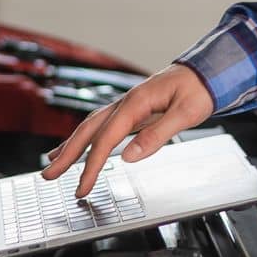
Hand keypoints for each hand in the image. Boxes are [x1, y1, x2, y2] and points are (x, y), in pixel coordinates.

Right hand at [40, 63, 215, 197]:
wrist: (208, 71)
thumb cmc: (199, 89)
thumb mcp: (186, 113)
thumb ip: (157, 134)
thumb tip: (130, 156)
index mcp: (136, 102)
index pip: (106, 139)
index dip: (91, 165)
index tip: (82, 186)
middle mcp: (126, 102)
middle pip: (89, 130)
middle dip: (67, 154)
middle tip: (49, 175)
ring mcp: (127, 105)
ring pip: (92, 126)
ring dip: (72, 145)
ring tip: (54, 162)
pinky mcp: (133, 109)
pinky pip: (103, 125)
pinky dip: (88, 137)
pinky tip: (82, 145)